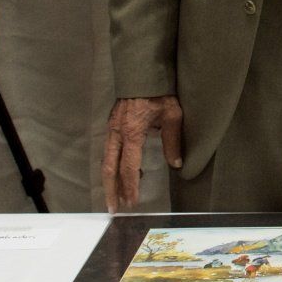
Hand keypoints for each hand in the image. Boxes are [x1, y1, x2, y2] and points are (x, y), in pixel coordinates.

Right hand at [103, 95, 183, 212]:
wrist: (143, 72)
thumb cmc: (160, 92)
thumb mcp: (173, 115)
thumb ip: (173, 140)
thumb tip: (176, 164)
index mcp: (131, 133)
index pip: (128, 167)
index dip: (130, 186)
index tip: (132, 202)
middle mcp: (116, 134)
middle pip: (109, 168)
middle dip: (111, 190)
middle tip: (113, 209)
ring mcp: (111, 129)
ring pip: (105, 160)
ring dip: (109, 180)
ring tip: (114, 197)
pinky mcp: (112, 125)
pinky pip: (108, 151)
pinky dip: (111, 166)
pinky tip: (118, 174)